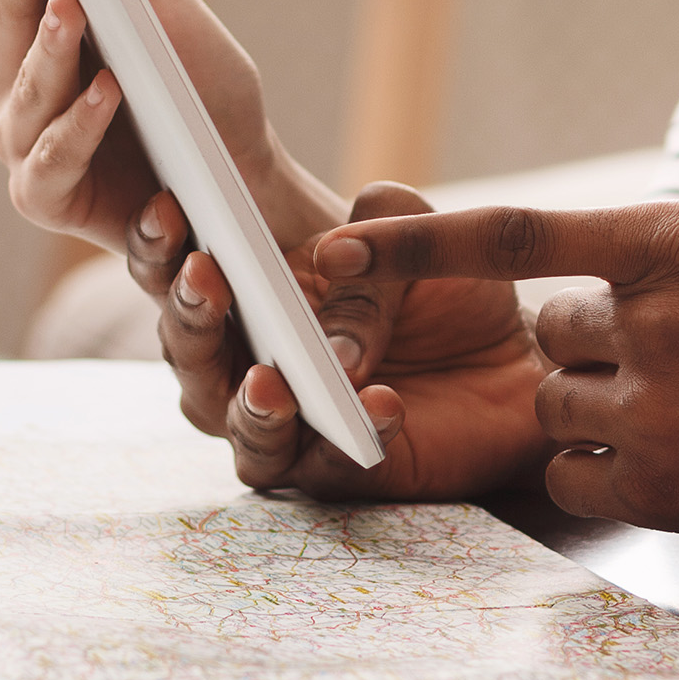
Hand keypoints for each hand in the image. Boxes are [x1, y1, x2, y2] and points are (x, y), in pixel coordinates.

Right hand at [0, 0, 337, 250]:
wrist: (242, 172)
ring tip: (69, 2)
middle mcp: (19, 85)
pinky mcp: (46, 195)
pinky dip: (79, 122)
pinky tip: (104, 87)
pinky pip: (53, 156)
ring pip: (24, 89)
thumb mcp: (167, 14)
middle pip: (5, 20)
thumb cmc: (199, 89)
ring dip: (47, 44)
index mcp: (38, 34)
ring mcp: (26, 141)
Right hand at [149, 182, 550, 498]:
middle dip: (187, 316)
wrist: (518, 363)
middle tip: (205, 279)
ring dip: (249, 400)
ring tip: (273, 377)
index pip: (180, 270)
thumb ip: (377, 227)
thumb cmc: (450, 291)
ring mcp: (286, 424)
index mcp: (254, 294)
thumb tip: (332, 260)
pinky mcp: (333, 473)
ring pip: (233, 425)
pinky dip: (345, 434)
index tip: (168, 206)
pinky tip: (383, 402)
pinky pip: (320, 464)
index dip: (160, 243)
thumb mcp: (421, 235)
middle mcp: (250, 361)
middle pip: (188, 353)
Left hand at [313, 174, 678, 559]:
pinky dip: (605, 466)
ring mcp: (655, 413)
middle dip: (598, 337)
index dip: (419, 238)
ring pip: (558, 402)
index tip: (339, 245)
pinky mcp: (664, 492)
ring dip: (600, 401)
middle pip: (550, 328)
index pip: (517, 232)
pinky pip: (576, 474)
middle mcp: (654, 324)